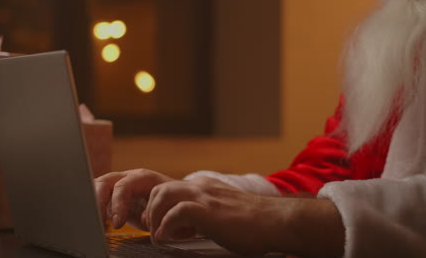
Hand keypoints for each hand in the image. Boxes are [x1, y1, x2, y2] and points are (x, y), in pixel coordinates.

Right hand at [94, 169, 173, 229]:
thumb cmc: (173, 203)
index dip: (117, 204)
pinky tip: (95, 224)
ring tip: (94, 224)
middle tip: (99, 222)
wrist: (174, 201)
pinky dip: (93, 210)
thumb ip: (157, 211)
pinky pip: (96, 198)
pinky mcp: (111, 196)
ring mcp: (118, 185)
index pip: (123, 186)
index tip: (117, 224)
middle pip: (104, 182)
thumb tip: (145, 219)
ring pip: (97, 188)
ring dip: (92, 204)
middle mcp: (127, 178)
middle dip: (97, 201)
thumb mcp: (168, 205)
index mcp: (142, 178)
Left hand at [144, 176, 272, 254]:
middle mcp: (200, 188)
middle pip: (159, 188)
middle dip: (150, 210)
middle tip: (153, 230)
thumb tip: (185, 229)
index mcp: (203, 188)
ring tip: (158, 235)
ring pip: (163, 194)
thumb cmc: (253, 224)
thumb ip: (203, 216)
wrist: (276, 221)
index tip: (158, 226)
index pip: (169, 188)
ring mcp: (204, 197)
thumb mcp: (221, 214)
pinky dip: (166, 226)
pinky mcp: (209, 210)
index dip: (157, 206)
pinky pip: (177, 212)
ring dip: (155, 216)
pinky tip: (167, 239)